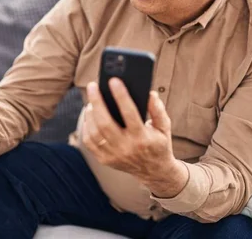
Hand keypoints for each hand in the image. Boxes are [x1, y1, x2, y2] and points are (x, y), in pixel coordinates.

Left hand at [82, 79, 188, 196]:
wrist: (154, 171)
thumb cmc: (158, 143)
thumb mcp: (164, 127)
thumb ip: (158, 109)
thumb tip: (149, 93)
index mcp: (142, 138)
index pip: (130, 113)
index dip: (121, 95)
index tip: (114, 80)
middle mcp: (126, 148)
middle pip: (105, 123)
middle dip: (97, 101)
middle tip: (92, 85)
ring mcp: (114, 155)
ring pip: (95, 132)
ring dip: (90, 114)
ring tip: (91, 100)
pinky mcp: (105, 160)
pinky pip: (90, 142)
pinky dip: (87, 126)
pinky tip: (90, 115)